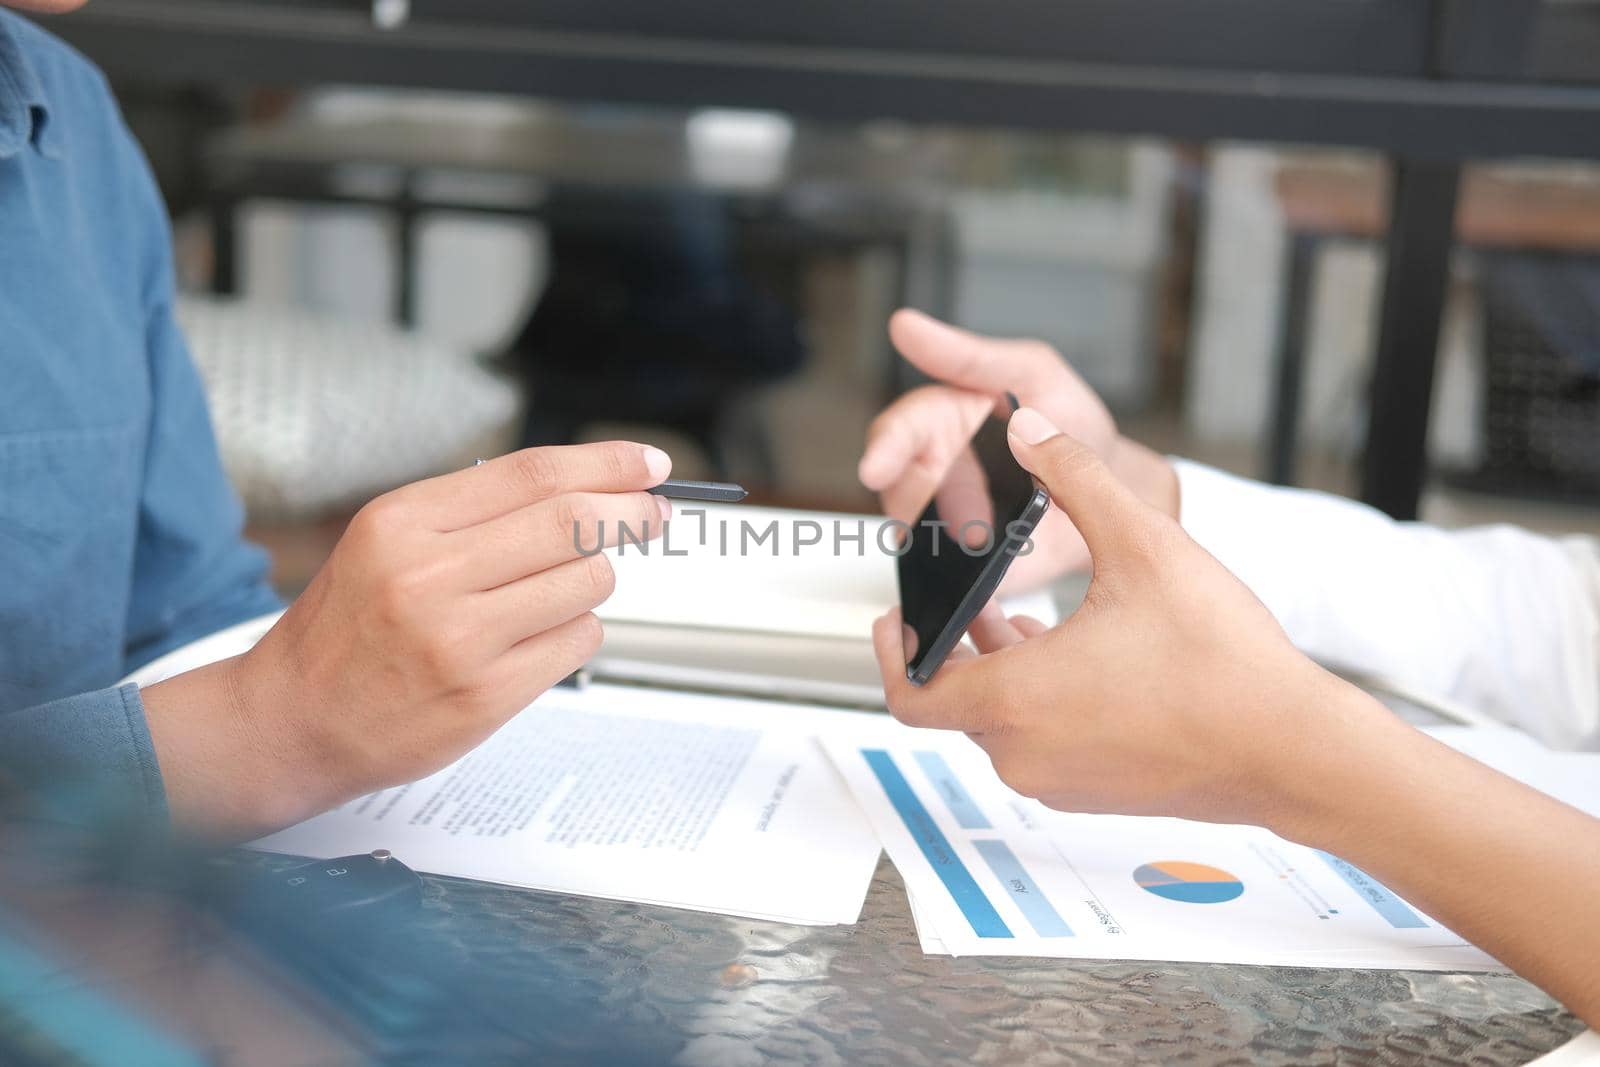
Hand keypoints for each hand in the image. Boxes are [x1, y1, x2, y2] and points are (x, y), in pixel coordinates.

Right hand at [144, 441, 672, 838]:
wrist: (293, 721)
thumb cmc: (347, 629)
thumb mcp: (385, 542)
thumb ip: (473, 511)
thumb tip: (583, 485)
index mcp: (403, 523)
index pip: (534, 475)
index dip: (607, 463)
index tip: (647, 464)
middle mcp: (429, 576)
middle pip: (573, 522)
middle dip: (630, 513)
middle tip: (652, 515)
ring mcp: (460, 640)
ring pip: (586, 582)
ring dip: (593, 579)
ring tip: (557, 591)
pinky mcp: (487, 696)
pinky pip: (578, 642)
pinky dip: (577, 632)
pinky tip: (541, 636)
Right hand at [858, 309, 1177, 590]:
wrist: (1117, 484)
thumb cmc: (1071, 420)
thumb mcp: (1030, 371)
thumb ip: (968, 356)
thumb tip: (906, 326)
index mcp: (944, 421)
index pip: (900, 431)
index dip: (885, 448)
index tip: (874, 467)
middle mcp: (936, 471)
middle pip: (898, 488)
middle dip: (909, 502)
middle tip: (930, 513)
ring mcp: (948, 520)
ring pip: (917, 533)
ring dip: (943, 535)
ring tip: (987, 528)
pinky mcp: (969, 564)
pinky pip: (948, 574)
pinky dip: (960, 571)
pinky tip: (987, 557)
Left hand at [873, 407, 1389, 830]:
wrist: (1297, 752)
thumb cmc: (1223, 663)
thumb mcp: (1142, 545)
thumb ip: (1076, 477)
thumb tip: (1030, 429)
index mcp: (1016, 701)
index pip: (909, 693)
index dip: (889, 653)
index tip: (891, 619)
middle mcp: (1026, 754)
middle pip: (955, 700)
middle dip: (960, 644)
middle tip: (974, 600)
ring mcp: (1062, 782)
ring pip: (1000, 722)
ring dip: (1002, 670)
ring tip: (1029, 619)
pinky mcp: (1098, 793)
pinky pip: (1041, 744)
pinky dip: (1039, 700)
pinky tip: (1082, 656)